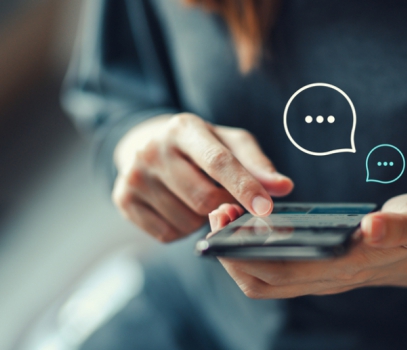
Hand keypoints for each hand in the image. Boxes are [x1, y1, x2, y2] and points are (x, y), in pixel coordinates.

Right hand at [112, 113, 293, 241]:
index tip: (266, 209)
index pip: (219, 161)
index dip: (245, 187)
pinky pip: (166, 234)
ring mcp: (134, 175)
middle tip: (223, 197)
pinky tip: (177, 207)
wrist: (147, 146)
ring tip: (194, 197)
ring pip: (186, 221)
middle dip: (223, 206)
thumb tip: (283, 187)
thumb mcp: (231, 144)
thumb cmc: (202, 147)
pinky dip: (180, 229)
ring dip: (201, 219)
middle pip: (204, 199)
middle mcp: (153, 148)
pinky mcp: (123, 199)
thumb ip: (258, 165)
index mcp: (183, 128)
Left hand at [208, 194, 406, 298]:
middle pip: (263, 280)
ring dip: (236, 255)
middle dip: (231, 251)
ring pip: (263, 282)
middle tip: (218, 211)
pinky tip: (245, 226)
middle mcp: (326, 280)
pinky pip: (270, 274)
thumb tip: (373, 228)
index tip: (228, 219)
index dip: (249, 251)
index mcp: (346, 266)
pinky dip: (249, 255)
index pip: (285, 270)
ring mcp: (318, 280)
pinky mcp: (313, 273)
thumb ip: (399, 225)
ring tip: (225, 216)